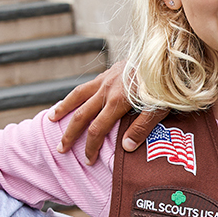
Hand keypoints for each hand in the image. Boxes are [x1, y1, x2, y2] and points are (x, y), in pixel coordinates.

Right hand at [48, 61, 166, 163]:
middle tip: (61, 148)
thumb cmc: (165, 85)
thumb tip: (125, 147)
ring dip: (64, 108)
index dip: (90, 147)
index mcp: (117, 101)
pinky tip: (73, 100)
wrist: (166, 56)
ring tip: (52, 118)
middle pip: (81, 115)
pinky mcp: (109, 71)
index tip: (88, 160)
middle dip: (70, 134)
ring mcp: (106, 78)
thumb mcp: (159, 109)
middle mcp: (107, 89)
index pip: (96, 130)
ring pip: (78, 95)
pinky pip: (87, 85)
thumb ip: (142, 128)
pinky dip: (76, 95)